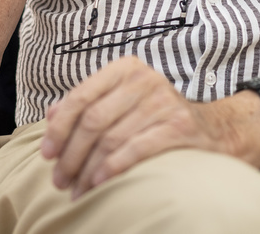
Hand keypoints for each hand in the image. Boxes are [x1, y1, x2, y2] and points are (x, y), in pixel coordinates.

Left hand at [39, 58, 244, 198]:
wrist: (213, 129)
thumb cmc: (157, 117)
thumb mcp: (122, 101)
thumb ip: (88, 103)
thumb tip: (50, 115)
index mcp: (126, 69)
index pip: (81, 97)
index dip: (59, 128)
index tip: (46, 154)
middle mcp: (145, 80)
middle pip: (93, 121)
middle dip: (70, 155)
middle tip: (59, 181)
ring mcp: (163, 102)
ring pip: (111, 139)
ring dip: (87, 170)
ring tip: (77, 190)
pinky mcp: (179, 126)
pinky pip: (136, 150)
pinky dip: (112, 169)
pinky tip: (100, 185)